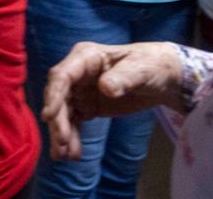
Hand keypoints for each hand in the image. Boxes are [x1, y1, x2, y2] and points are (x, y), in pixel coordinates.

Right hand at [41, 41, 181, 160]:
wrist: (163, 77)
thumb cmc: (152, 65)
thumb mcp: (141, 69)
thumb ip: (123, 77)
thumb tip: (105, 88)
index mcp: (87, 57)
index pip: (63, 75)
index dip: (54, 95)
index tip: (49, 117)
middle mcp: (78, 73)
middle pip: (59, 97)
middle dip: (58, 121)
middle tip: (62, 143)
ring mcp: (81, 91)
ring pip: (63, 113)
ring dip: (61, 134)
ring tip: (64, 156)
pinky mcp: (87, 106)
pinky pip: (74, 123)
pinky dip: (72, 138)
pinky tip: (73, 154)